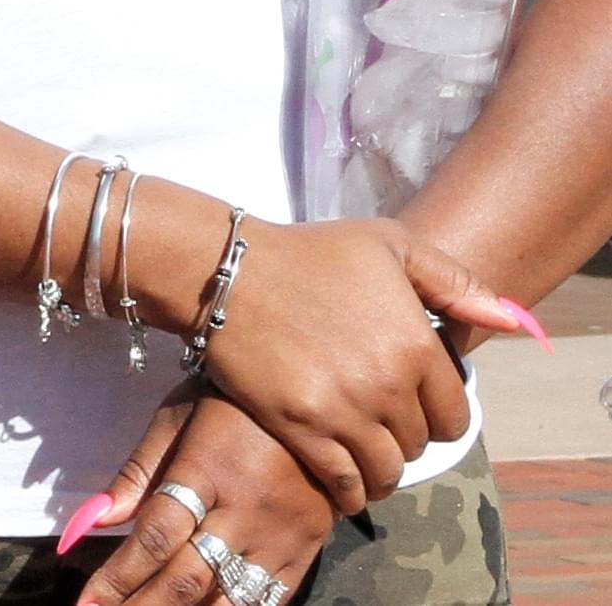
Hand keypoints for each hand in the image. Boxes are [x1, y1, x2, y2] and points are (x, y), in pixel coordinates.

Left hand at [72, 395, 336, 605]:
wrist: (317, 403)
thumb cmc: (229, 402)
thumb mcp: (175, 419)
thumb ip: (136, 473)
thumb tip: (93, 520)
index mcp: (204, 472)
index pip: (155, 537)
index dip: (118, 576)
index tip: (87, 603)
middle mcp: (243, 512)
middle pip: (187, 577)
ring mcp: (280, 537)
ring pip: (228, 598)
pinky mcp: (307, 552)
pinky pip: (270, 599)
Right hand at [188, 218, 513, 511]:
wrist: (223, 270)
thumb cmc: (308, 252)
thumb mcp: (389, 246)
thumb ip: (455, 284)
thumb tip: (512, 321)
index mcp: (417, 345)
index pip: (455, 415)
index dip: (438, 416)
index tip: (415, 408)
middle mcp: (387, 384)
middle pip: (418, 444)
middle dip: (404, 437)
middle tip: (381, 425)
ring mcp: (343, 410)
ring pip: (386, 470)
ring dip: (380, 469)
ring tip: (363, 455)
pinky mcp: (301, 427)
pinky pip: (344, 483)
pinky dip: (349, 490)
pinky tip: (343, 481)